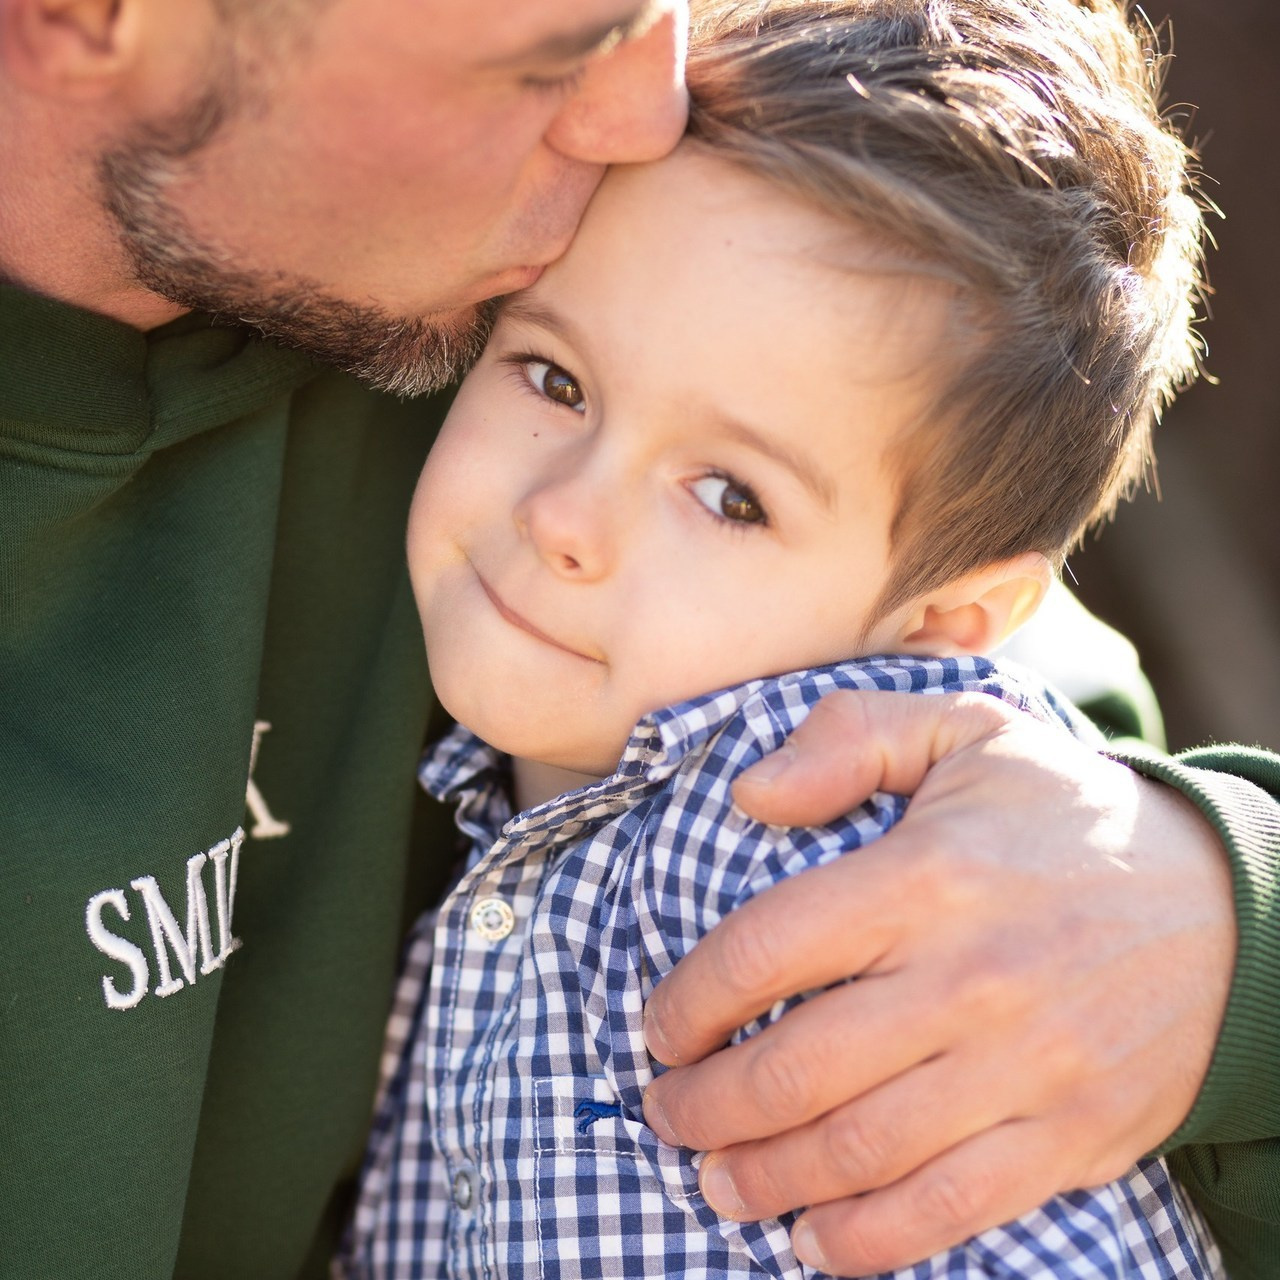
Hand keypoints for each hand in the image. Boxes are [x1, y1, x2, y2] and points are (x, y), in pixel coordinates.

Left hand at [641, 690, 1235, 1275]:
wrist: (1225, 907)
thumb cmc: (1065, 816)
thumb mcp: (965, 730)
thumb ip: (851, 736)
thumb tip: (750, 793)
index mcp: (926, 877)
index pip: (766, 950)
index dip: (690, 1000)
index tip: (659, 1026)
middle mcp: (968, 978)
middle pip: (797, 1069)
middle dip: (705, 1106)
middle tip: (665, 1111)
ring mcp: (1022, 1067)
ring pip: (858, 1152)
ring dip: (763, 1178)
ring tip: (712, 1178)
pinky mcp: (1067, 1136)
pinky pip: (947, 1209)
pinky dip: (865, 1240)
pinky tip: (811, 1238)